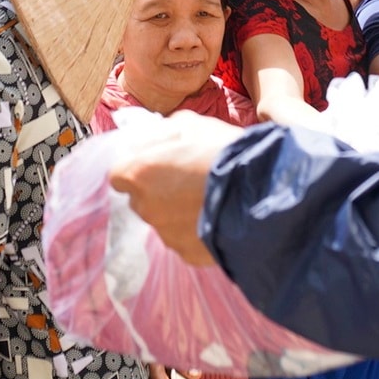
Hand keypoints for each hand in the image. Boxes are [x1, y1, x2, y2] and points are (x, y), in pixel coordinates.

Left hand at [108, 112, 241, 266]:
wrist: (260, 190)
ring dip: (178, 211)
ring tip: (207, 197)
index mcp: (136, 173)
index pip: (118, 175)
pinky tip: (217, 215)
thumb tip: (149, 138)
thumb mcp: (189, 124)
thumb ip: (161, 132)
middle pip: (141, 200)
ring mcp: (166, 234)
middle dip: (157, 190)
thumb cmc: (222, 151)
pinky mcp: (187, 254)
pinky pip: (185, 240)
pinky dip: (196, 231)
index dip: (136, 168)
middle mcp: (145, 207)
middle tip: (186, 179)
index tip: (155, 164)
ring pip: (164, 221)